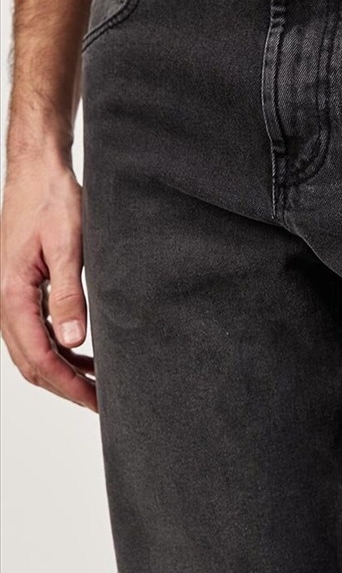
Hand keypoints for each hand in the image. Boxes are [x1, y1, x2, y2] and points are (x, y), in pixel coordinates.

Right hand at [0, 159, 96, 411]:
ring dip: (62, 370)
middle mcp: (5, 300)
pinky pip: (34, 329)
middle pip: (31, 362)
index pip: (39, 358)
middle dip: (65, 387)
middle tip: (101, 402)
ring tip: (97, 384)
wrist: (38, 170)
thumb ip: (69, 294)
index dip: (68, 386)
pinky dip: (57, 347)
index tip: (96, 401)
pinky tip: (82, 351)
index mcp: (12, 294)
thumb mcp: (68, 245)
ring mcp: (10, 295)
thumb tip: (72, 342)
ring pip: (32, 349)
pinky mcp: (21, 286)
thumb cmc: (52, 200)